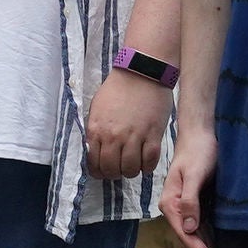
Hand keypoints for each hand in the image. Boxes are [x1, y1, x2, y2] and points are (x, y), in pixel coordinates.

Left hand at [84, 67, 174, 182]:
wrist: (141, 74)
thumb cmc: (117, 89)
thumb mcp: (96, 110)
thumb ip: (95, 131)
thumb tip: (94, 149)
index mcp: (96, 131)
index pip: (94, 163)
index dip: (98, 172)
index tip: (103, 171)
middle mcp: (113, 137)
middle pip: (112, 170)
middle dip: (114, 174)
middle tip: (119, 169)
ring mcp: (134, 137)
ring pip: (130, 169)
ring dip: (131, 171)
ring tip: (132, 165)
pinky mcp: (153, 135)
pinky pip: (150, 162)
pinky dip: (147, 167)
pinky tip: (146, 162)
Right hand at [164, 124, 220, 247]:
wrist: (200, 135)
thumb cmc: (199, 152)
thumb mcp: (195, 174)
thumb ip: (189, 200)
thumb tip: (188, 228)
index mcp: (171, 204)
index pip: (186, 236)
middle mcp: (175, 211)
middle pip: (188, 242)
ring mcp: (185, 210)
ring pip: (193, 240)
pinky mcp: (196, 207)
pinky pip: (200, 232)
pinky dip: (206, 246)